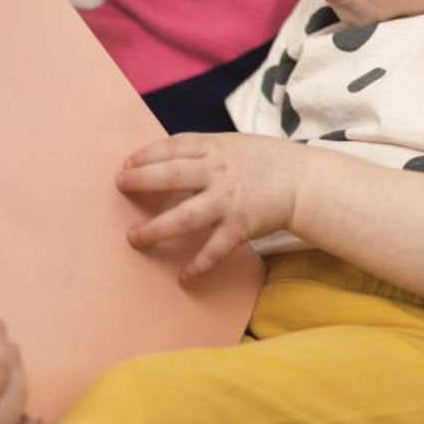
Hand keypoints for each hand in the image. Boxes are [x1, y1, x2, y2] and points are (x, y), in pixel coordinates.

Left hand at [116, 132, 302, 280]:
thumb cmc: (265, 162)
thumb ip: (203, 154)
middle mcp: (218, 172)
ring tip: (134, 237)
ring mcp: (228, 200)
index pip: (173, 146)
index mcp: (215, 148)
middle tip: (119, 187)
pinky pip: (214, 249)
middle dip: (141, 180)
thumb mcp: (233, 146)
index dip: (146, 155)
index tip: (127, 164)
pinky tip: (184, 277)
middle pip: (171, 175)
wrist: (304, 181)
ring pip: (184, 216)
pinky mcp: (240, 226)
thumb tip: (164, 166)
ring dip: (156, 229)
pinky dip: (198, 265)